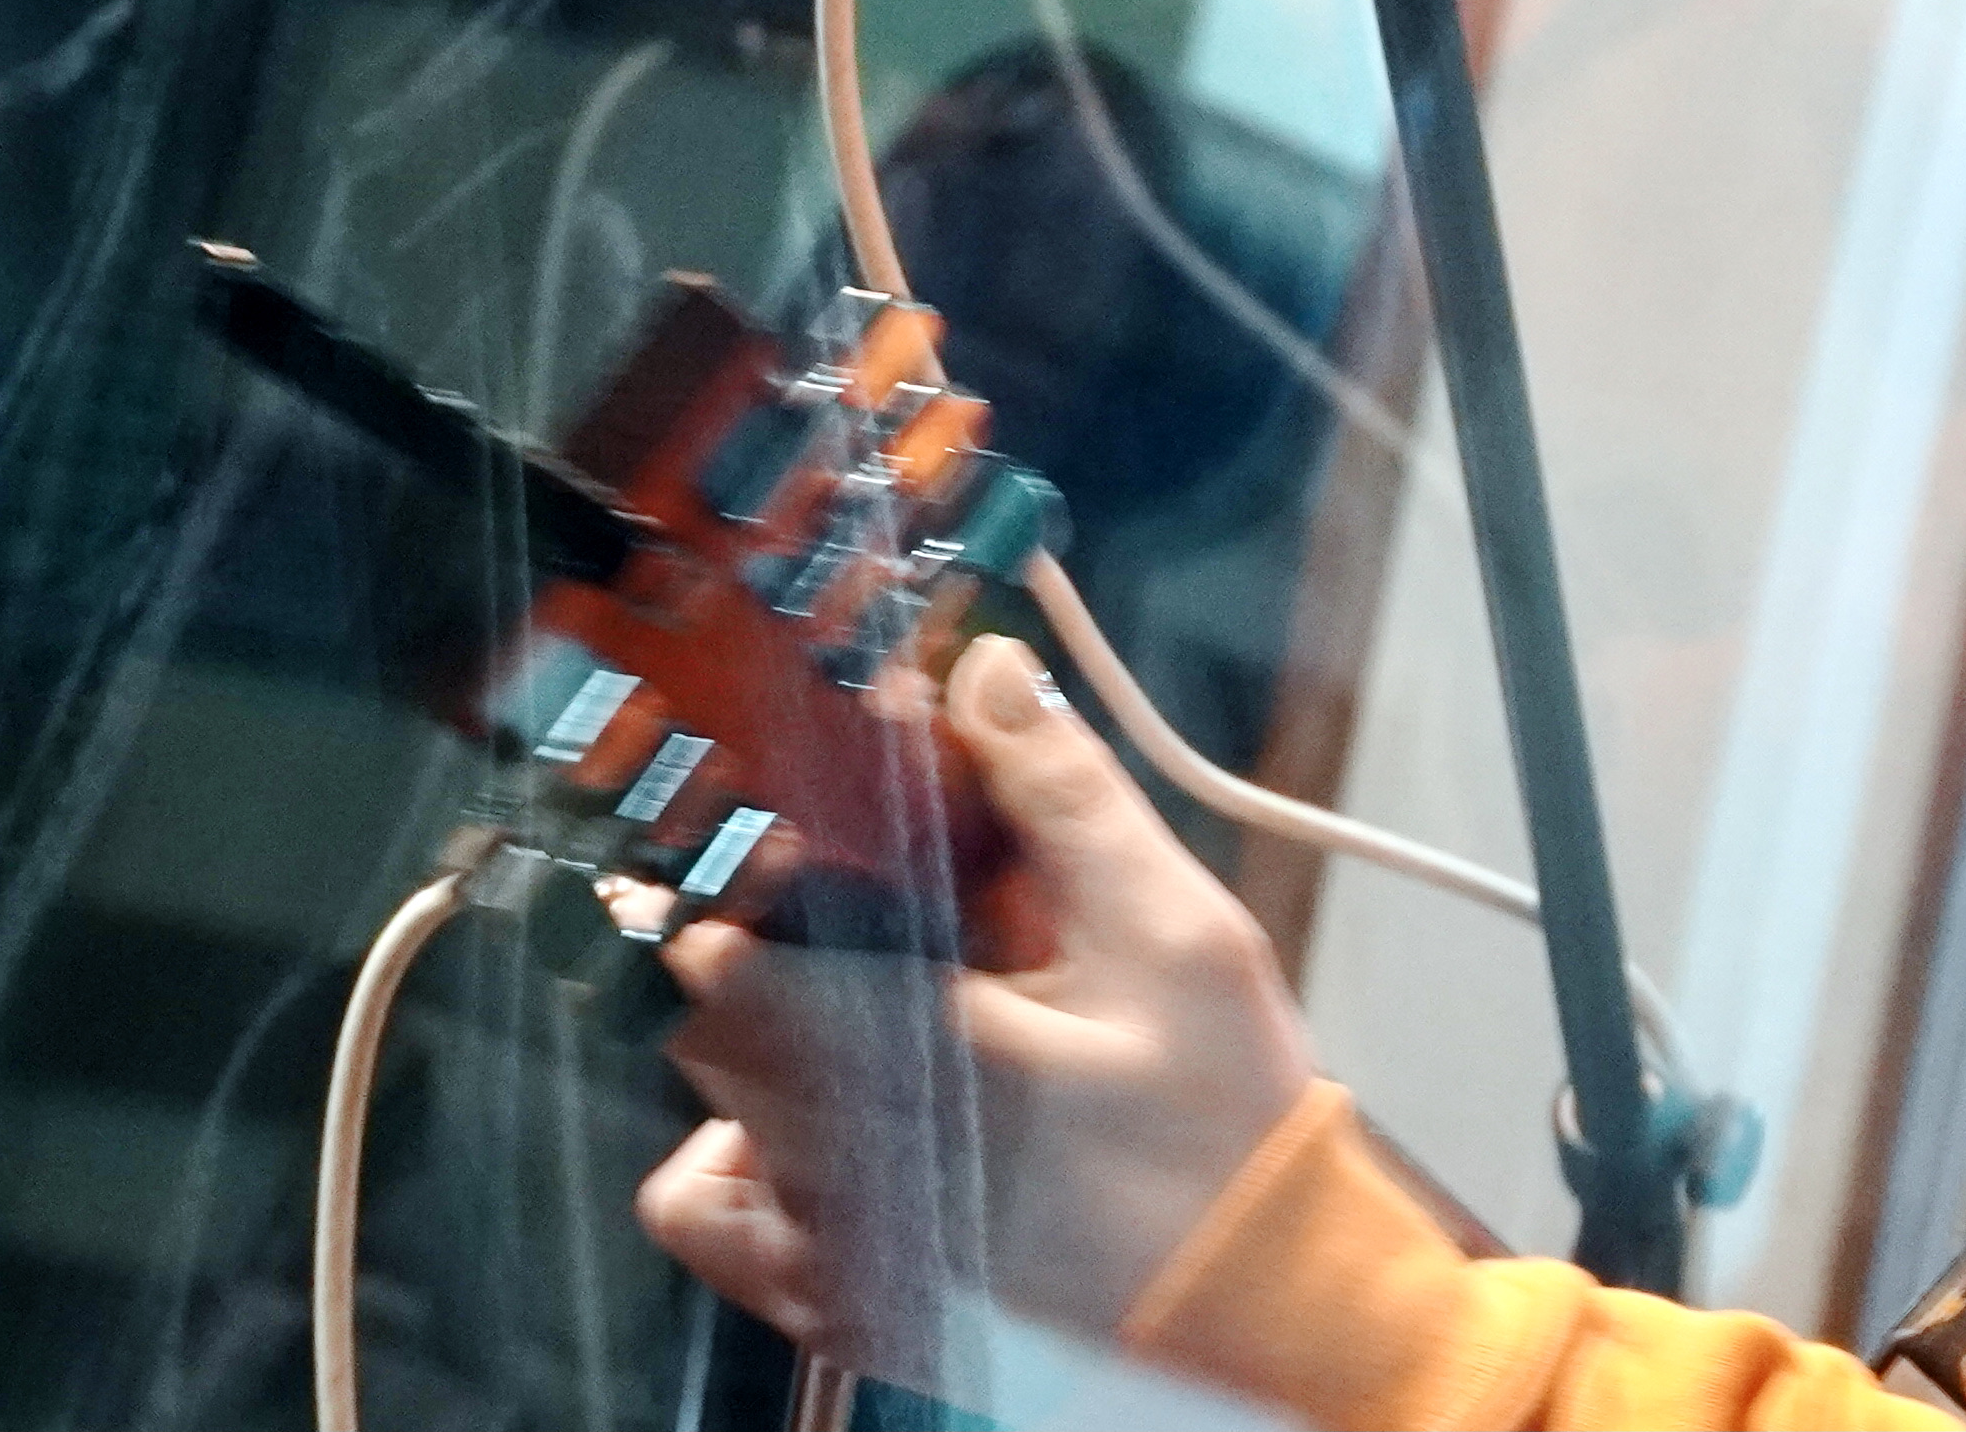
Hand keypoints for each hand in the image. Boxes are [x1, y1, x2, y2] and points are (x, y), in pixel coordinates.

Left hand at [635, 636, 1321, 1363]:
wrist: (1260, 1288)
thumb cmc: (1222, 1116)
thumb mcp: (1173, 930)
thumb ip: (1065, 798)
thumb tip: (986, 672)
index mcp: (912, 1060)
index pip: (738, 940)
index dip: (760, 854)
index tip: (817, 811)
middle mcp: (838, 1161)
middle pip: (716, 1007)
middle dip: (780, 928)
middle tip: (883, 898)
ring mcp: (824, 1240)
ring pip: (712, 1090)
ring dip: (760, 1031)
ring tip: (867, 1007)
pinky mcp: (834, 1293)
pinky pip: (705, 1204)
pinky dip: (733, 1150)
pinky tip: (824, 1116)